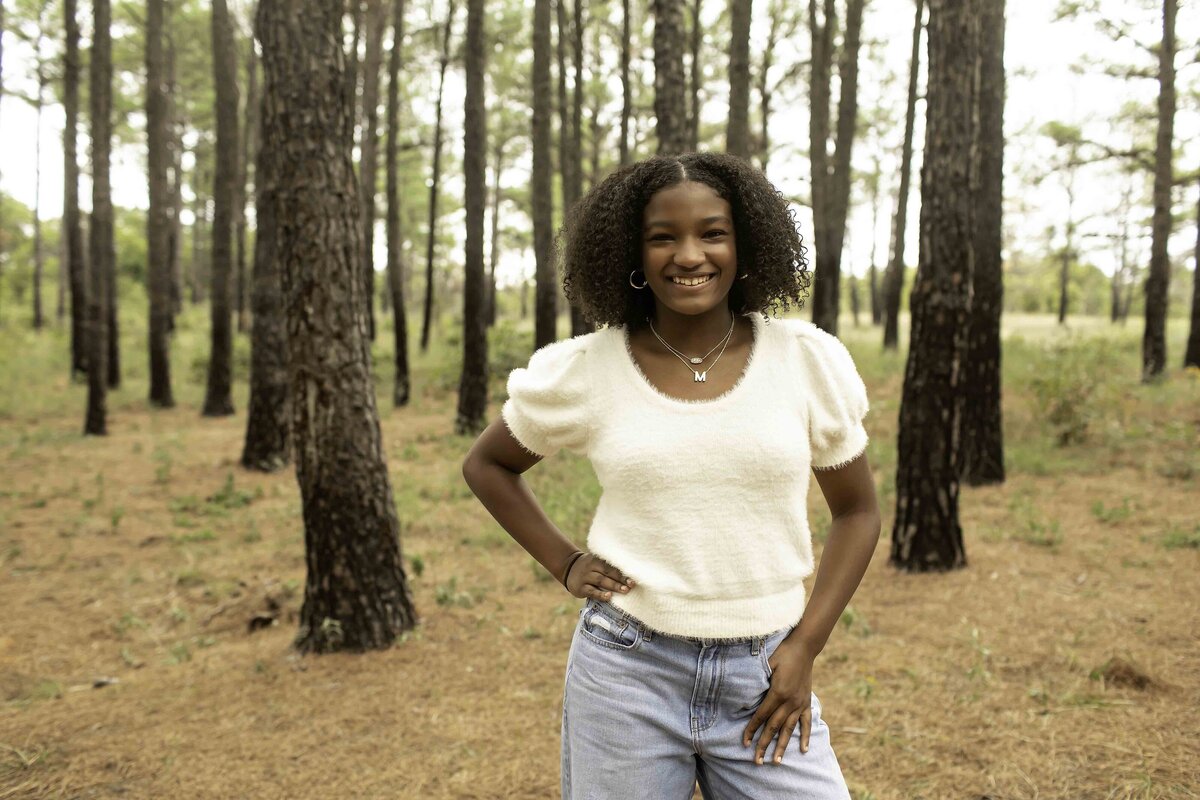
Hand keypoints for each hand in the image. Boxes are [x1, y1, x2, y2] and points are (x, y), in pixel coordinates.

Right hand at [565, 553, 635, 600]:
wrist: (568, 568)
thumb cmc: (590, 567)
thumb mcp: (596, 562)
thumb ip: (608, 567)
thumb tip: (629, 577)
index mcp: (597, 559)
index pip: (611, 565)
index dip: (622, 572)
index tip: (633, 578)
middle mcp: (591, 566)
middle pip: (607, 572)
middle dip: (620, 579)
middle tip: (631, 585)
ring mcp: (585, 577)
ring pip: (601, 580)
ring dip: (613, 586)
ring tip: (624, 590)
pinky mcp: (580, 588)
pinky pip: (591, 591)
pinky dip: (600, 594)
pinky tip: (609, 596)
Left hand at [742, 638, 815, 765]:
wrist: (804, 647)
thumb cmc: (783, 652)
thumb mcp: (767, 663)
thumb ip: (758, 679)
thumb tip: (745, 693)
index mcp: (778, 693)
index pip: (761, 716)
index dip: (751, 730)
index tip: (744, 742)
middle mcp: (790, 702)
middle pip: (773, 727)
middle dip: (764, 745)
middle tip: (757, 761)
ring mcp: (800, 703)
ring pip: (789, 729)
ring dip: (782, 746)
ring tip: (776, 762)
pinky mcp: (806, 702)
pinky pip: (806, 723)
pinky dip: (805, 736)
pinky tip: (803, 750)